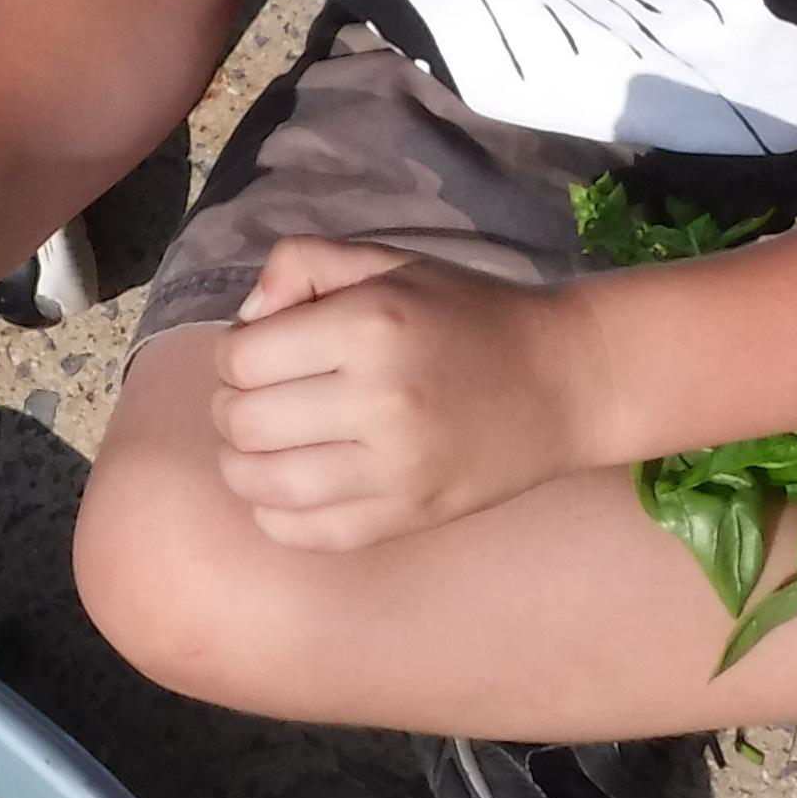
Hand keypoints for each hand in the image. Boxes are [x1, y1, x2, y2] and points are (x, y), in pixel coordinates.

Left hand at [206, 234, 605, 548]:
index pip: (242, 357)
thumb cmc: (467, 316)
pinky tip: (286, 491)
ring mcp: (396, 468)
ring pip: (266, 484)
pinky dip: (275, 515)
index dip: (233, 356)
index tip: (258, 356)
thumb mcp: (390, 265)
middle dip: (232, 411)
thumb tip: (245, 318)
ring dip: (242, 467)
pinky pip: (308, 532)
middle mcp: (381, 398)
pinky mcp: (409, 516)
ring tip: (261, 448)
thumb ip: (306, 265)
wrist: (564, 380)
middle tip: (255, 402)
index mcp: (371, 325)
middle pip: (245, 423)